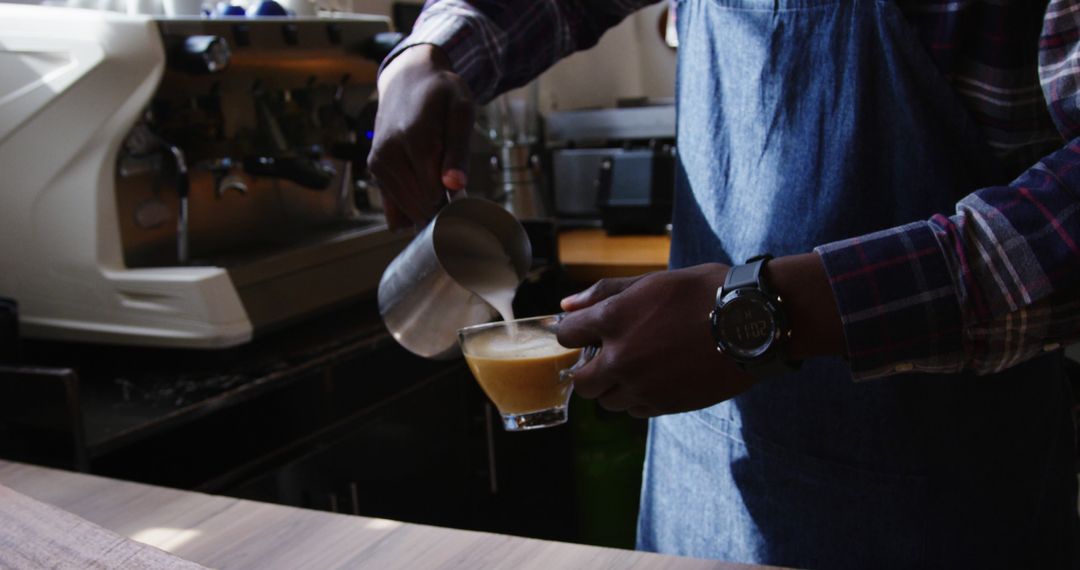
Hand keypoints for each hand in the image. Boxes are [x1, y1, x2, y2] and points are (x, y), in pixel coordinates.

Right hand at [368, 45, 474, 228]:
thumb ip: (459, 150)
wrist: (408, 79)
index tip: (463, 189)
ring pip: (407, 209)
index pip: (434, 192)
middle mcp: (389, 153)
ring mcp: (378, 163)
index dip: (453, 199)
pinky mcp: (374, 169)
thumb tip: (455, 186)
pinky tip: (422, 198)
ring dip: (427, 207)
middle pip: (420, 203)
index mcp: (414, 138)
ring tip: (439, 184)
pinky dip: (409, 211)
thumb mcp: (461, 111)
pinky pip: (392, 208)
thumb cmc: (440, 94)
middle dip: (441, 204)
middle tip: (453, 184)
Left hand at [556, 264, 757, 417]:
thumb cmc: (705, 292)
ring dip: (613, 387)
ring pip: (606, 401)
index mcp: (614, 319)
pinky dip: (638, 398)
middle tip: (606, 358)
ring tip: (637, 367)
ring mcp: (643, 385)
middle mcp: (621, 357)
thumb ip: (605, 292)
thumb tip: (566, 306)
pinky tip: (656, 379)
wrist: (752, 322)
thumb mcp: (653, 281)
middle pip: (581, 381)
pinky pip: (635, 410)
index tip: (587, 332)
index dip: (575, 332)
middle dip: (588, 370)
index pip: (567, 335)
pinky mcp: (665, 404)